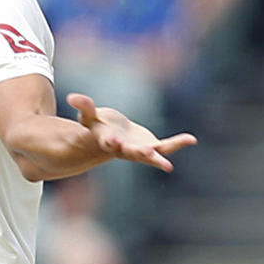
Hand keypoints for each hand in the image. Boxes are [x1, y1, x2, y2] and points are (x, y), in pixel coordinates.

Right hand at [67, 93, 196, 171]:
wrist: (113, 136)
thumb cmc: (99, 125)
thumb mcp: (90, 116)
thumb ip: (84, 106)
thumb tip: (72, 97)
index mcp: (107, 141)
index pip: (107, 142)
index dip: (109, 141)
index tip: (112, 140)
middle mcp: (123, 149)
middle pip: (131, 153)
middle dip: (139, 152)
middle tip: (148, 153)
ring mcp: (139, 151)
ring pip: (151, 155)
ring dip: (159, 157)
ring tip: (168, 166)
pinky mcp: (152, 147)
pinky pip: (167, 146)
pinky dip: (178, 143)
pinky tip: (191, 139)